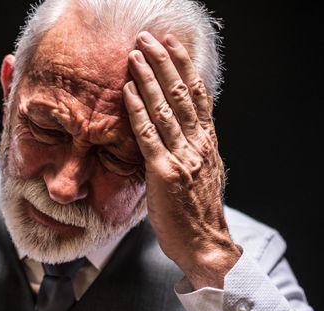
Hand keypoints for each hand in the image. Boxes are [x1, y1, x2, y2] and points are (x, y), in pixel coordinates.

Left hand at [123, 31, 240, 288]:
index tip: (173, 46)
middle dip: (164, 63)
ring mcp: (182, 157)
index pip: (197, 96)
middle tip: (148, 40)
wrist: (204, 245)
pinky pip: (148, 136)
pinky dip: (138, 111)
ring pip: (165, 109)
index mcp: (207, 142)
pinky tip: (129, 92)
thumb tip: (182, 128)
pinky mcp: (164, 173)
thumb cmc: (197, 211)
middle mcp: (198, 144)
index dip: (185, 68)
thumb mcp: (202, 172)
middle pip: (181, 94)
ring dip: (149, 79)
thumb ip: (193, 147)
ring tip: (135, 56)